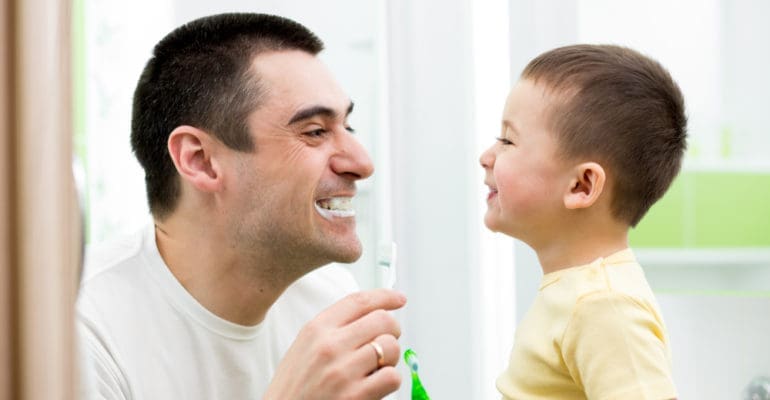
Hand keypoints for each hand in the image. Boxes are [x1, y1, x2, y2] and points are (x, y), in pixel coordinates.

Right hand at [264, 289, 406, 399]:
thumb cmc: (294, 387)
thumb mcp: (304, 346)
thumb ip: (333, 328)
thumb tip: (370, 317)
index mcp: (316, 329)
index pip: (359, 301)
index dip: (385, 296)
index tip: (398, 299)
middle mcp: (330, 346)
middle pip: (382, 320)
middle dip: (392, 331)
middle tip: (386, 341)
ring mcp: (343, 371)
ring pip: (391, 347)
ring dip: (390, 358)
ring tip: (377, 367)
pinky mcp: (355, 396)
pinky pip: (392, 377)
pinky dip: (390, 380)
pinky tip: (375, 384)